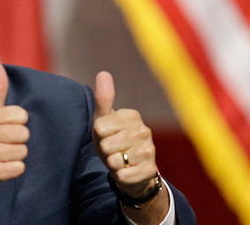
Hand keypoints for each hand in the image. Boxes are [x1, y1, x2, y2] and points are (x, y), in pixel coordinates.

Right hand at [0, 62, 28, 194]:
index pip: (21, 115)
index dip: (16, 123)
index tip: (2, 129)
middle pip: (24, 133)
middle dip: (16, 141)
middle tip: (0, 145)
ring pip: (23, 151)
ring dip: (14, 156)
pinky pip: (19, 168)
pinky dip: (13, 170)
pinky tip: (0, 168)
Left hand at [92, 71, 158, 197]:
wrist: (129, 170)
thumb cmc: (113, 141)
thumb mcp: (103, 120)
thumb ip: (103, 99)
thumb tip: (103, 73)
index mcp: (132, 116)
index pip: (100, 127)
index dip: (99, 135)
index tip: (107, 135)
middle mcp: (144, 131)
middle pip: (107, 144)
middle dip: (105, 151)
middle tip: (112, 150)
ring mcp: (149, 151)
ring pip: (115, 161)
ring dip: (112, 164)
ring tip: (120, 160)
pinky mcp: (150, 170)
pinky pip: (123, 175)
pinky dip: (119, 176)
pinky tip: (126, 171)